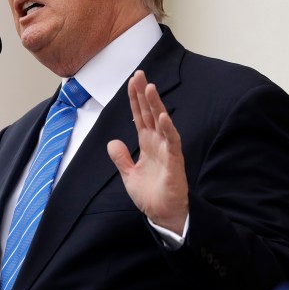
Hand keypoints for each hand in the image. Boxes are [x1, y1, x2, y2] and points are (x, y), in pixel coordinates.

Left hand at [107, 70, 188, 234]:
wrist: (163, 215)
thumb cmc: (150, 195)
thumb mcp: (128, 174)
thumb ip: (121, 158)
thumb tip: (113, 142)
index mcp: (147, 143)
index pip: (140, 116)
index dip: (135, 99)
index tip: (132, 81)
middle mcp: (158, 143)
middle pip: (150, 113)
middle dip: (144, 94)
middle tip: (140, 74)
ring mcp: (167, 150)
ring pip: (162, 122)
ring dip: (156, 105)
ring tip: (150, 88)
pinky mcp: (174, 162)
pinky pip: (172, 142)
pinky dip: (168, 129)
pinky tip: (162, 117)